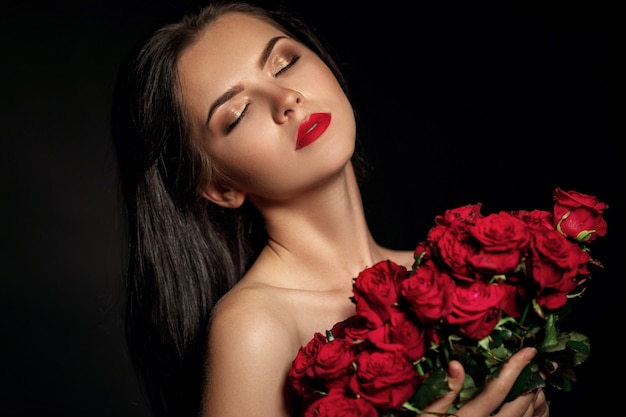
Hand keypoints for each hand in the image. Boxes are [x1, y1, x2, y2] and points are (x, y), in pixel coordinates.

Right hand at [421, 347, 548, 416]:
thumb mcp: (428, 413)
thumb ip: (445, 391)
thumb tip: (456, 365)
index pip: (498, 389)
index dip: (515, 368)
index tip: (528, 351)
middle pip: (519, 405)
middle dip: (531, 383)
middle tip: (536, 365)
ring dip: (533, 398)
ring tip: (534, 381)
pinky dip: (530, 413)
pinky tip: (527, 402)